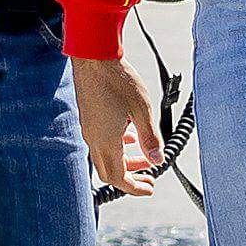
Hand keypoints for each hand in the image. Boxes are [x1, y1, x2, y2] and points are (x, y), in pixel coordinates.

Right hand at [74, 55, 165, 190]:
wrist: (94, 57)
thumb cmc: (119, 80)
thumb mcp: (142, 110)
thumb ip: (150, 138)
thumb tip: (157, 160)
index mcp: (106, 141)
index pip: (118, 177)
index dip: (134, 188)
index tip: (150, 188)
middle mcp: (94, 138)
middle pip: (109, 171)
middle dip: (129, 178)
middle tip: (149, 178)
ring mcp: (89, 128)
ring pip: (105, 156)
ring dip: (124, 161)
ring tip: (144, 156)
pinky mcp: (88, 117)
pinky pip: (101, 141)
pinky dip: (116, 146)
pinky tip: (129, 135)